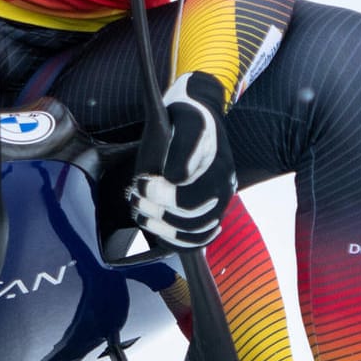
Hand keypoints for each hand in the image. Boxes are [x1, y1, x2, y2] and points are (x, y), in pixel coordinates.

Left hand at [128, 72, 236, 249]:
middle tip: (137, 197)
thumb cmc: (186, 119)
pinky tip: (158, 229)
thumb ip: (183, 145)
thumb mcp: (184, 118)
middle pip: (192, 218)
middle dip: (158, 211)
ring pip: (196, 234)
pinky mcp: (211, 215)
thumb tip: (175, 178)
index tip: (141, 181)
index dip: (158, 192)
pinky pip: (198, 241)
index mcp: (217, 165)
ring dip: (163, 228)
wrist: (202, 121)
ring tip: (142, 212)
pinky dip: (176, 242)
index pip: (189, 194)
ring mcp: (220, 203)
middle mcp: (224, 187)